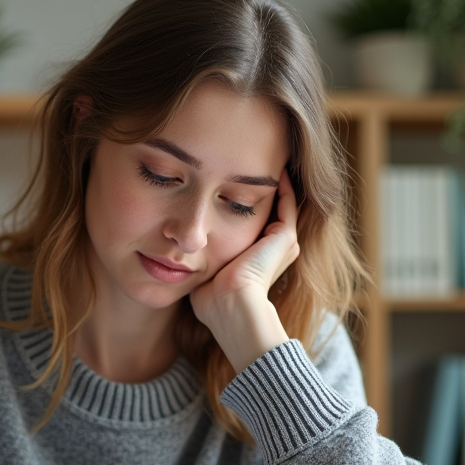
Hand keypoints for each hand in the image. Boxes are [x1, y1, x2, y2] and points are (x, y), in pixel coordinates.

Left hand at [190, 170, 299, 371]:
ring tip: (265, 159)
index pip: (253, 227)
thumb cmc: (211, 299)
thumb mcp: (203, 273)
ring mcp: (282, 244)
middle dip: (259, 191)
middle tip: (248, 165)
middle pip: (269, 214)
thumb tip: (177, 253)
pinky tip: (274, 165)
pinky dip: (282, 184)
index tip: (230, 184)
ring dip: (273, 183)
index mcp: (258, 261)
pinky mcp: (284, 237)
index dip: (243, 206)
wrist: (230, 306)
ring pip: (280, 205)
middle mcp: (274, 252)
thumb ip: (199, 260)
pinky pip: (286, 202)